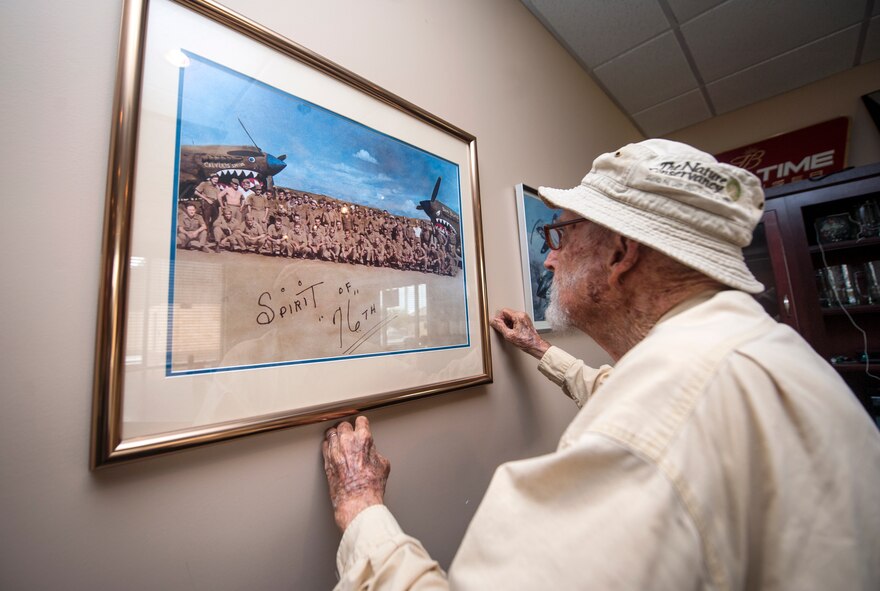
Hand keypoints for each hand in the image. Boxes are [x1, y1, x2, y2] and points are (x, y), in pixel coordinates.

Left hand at [322, 416, 389, 531]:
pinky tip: (332, 448)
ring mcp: (334, 450)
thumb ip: (374, 452)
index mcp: (363, 439)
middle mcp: (347, 441)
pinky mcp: (326, 461)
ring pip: (331, 433)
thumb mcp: (382, 465)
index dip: (361, 424)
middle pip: (343, 425)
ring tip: (339, 438)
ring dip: (336, 435)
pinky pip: (324, 445)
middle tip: (350, 433)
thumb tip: (371, 452)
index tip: (361, 425)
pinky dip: (328, 445)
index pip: (360, 421)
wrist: (358, 501)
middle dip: (347, 429)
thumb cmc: (371, 486)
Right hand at [490, 308, 550, 358]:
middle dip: (503, 321)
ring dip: (507, 324)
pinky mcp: (525, 321)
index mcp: (518, 316)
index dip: (498, 318)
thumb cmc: (526, 342)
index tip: (498, 325)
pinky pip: (515, 320)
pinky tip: (513, 332)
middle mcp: (522, 315)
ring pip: (511, 317)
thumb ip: (500, 327)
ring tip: (509, 332)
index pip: (504, 311)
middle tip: (504, 330)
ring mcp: (524, 317)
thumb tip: (493, 321)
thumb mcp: (509, 335)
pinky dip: (512, 325)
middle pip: (507, 313)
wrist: (535, 346)